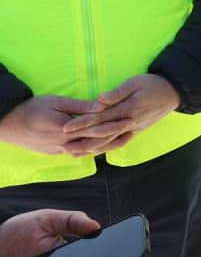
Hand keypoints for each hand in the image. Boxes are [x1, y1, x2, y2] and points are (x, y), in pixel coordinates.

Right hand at [0, 95, 129, 155]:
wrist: (8, 123)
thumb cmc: (32, 108)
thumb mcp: (57, 102)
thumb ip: (80, 106)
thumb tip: (102, 106)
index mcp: (68, 130)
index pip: (98, 129)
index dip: (116, 125)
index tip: (131, 120)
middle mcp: (66, 144)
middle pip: (97, 143)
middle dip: (116, 137)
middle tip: (132, 130)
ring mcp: (60, 151)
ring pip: (89, 150)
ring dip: (106, 145)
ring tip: (122, 138)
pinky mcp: (56, 153)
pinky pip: (78, 153)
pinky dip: (92, 149)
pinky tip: (102, 145)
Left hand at [61, 74, 180, 155]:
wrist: (174, 92)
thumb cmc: (153, 84)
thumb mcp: (135, 82)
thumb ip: (117, 93)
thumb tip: (99, 100)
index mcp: (127, 109)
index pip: (100, 118)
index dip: (82, 123)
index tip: (66, 127)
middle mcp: (129, 122)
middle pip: (102, 134)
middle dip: (82, 141)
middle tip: (64, 146)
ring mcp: (134, 129)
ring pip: (110, 142)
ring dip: (92, 149)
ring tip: (75, 154)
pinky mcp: (137, 131)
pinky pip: (119, 142)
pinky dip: (106, 148)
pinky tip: (96, 151)